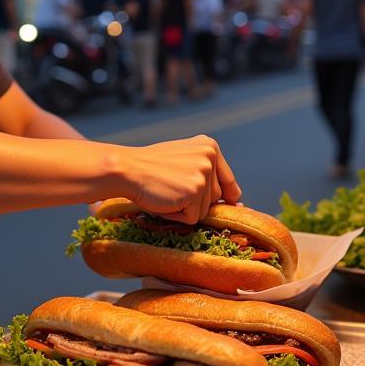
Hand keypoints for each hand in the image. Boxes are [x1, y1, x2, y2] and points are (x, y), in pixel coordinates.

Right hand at [120, 135, 241, 223]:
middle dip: (195, 202)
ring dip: (184, 210)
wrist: (127, 169)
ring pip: (204, 210)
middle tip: (171, 190)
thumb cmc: (149, 168)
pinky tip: (163, 201)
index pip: (228, 181)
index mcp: (210, 146)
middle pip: (215, 199)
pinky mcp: (195, 191)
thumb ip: (206, 174)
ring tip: (165, 194)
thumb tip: (237, 201)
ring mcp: (204, 174)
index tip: (218, 205)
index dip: (222, 197)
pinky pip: (192, 218)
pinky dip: (176, 217)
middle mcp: (210, 157)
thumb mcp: (183, 160)